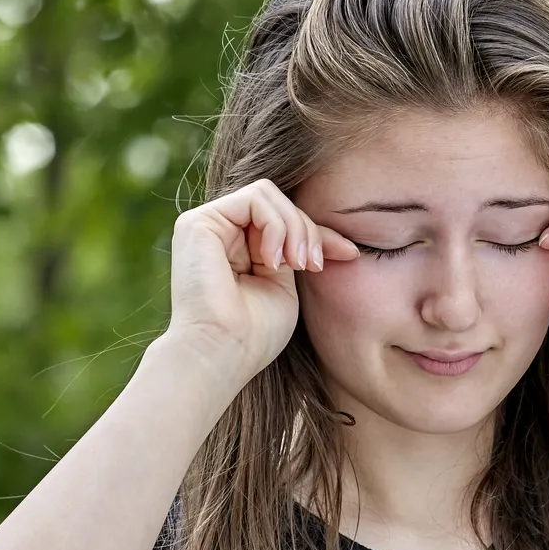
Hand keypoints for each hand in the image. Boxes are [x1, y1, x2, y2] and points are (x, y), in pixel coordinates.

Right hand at [166, 178, 360, 378]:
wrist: (223, 354)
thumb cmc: (254, 336)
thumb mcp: (285, 287)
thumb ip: (293, 253)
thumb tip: (329, 236)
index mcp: (239, 250)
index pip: (285, 222)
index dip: (320, 233)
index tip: (350, 254)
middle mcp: (220, 234)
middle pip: (279, 204)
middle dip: (307, 230)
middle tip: (311, 266)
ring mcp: (207, 226)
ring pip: (268, 195)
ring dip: (294, 228)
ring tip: (295, 265)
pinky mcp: (198, 222)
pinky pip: (255, 198)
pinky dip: (276, 225)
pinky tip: (273, 260)